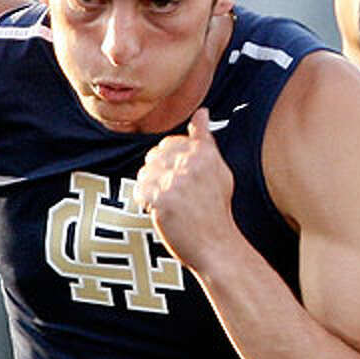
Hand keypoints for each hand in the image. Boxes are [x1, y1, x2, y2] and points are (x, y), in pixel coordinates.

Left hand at [135, 108, 238, 273]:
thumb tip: (202, 112)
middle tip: (176, 196)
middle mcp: (191, 162)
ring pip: (145, 173)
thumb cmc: (216, 210)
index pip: (169, 143)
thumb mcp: (219, 170)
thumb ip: (206, 140)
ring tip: (171, 205)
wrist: (217, 246)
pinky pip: (140, 191)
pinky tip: (163, 212)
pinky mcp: (161, 199)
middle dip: (158, 174)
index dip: (169, 163)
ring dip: (152, 189)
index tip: (180, 181)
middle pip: (154, 157)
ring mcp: (175, 180)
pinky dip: (146, 203)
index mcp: (205, 152)